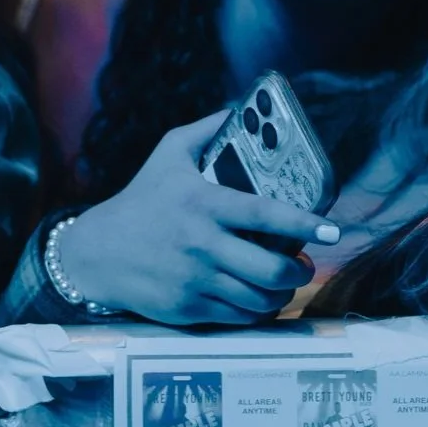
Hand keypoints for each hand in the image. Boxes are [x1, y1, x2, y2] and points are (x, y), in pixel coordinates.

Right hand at [56, 112, 340, 324]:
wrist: (95, 253)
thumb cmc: (140, 200)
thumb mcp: (169, 154)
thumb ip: (207, 130)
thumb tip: (240, 108)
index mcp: (205, 203)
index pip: (266, 215)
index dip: (304, 224)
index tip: (332, 230)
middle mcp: (202, 244)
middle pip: (272, 270)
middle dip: (300, 272)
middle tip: (305, 265)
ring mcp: (195, 280)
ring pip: (259, 299)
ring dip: (281, 295)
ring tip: (284, 283)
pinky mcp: (187, 309)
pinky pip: (238, 318)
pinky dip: (256, 312)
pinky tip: (258, 300)